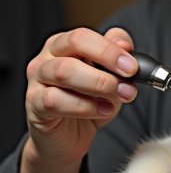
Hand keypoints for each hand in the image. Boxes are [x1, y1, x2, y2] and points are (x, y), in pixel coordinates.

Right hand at [24, 27, 138, 165]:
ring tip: (121, 96)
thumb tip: (124, 44)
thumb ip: (118, 55)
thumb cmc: (90, 101)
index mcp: (64, 44)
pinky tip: (104, 110)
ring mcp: (37, 81)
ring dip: (99, 84)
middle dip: (107, 59)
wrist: (70, 137)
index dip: (110, 48)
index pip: (85, 35)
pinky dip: (85, 106)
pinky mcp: (34, 106)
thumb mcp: (111, 76)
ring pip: (64, 71)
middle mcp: (47, 57)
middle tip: (129, 79)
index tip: (133, 66)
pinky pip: (55, 101)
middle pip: (74, 43)